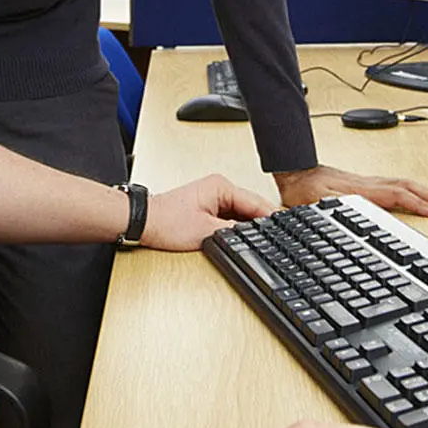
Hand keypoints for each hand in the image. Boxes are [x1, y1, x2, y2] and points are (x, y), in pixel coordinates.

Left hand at [139, 174, 273, 249]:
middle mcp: (219, 188)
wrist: (143, 224)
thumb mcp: (207, 232)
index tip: (283, 229)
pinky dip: (238, 228)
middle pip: (251, 207)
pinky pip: (231, 218)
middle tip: (276, 239)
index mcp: (221, 186)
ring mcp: (213, 198)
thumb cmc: (166, 222)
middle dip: (262, 223)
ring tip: (262, 241)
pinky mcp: (208, 208)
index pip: (256, 202)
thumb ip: (235, 233)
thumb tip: (254, 236)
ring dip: (250, 227)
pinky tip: (243, 239)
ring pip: (242, 214)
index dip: (271, 219)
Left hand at [274, 164, 427, 216]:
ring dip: (424, 189)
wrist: (293, 171)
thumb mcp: (312, 201)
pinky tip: (415, 193)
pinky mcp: (364, 182)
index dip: (416, 203)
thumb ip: (331, 205)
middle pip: (405, 186)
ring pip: (402, 182)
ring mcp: (367, 181)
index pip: (395, 195)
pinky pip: (394, 183)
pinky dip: (410, 188)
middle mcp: (367, 183)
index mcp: (360, 190)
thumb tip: (349, 207)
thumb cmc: (302, 189)